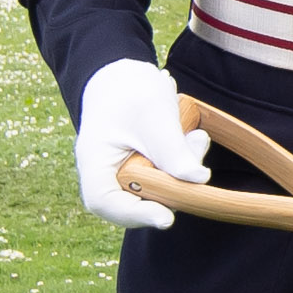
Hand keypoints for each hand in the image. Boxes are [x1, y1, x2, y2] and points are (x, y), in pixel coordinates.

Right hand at [76, 59, 207, 230]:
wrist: (126, 75)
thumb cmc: (130, 89)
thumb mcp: (153, 113)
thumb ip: (172, 148)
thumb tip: (198, 179)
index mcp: (94, 161)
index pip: (104, 202)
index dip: (135, 214)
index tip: (167, 217)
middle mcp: (107, 174)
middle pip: (137, 201)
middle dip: (173, 184)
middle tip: (196, 146)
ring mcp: (127, 175)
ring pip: (158, 192)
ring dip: (183, 172)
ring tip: (196, 138)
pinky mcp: (147, 172)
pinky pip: (168, 179)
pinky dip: (184, 165)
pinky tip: (192, 139)